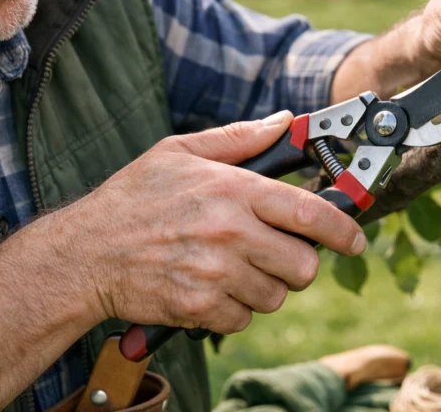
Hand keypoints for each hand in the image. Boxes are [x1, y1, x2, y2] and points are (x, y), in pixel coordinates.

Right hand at [78, 112, 365, 333]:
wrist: (84, 253)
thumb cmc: (133, 199)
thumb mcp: (180, 152)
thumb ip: (239, 139)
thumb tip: (286, 122)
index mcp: (233, 191)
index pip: (309, 213)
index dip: (344, 229)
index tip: (356, 239)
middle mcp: (230, 233)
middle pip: (303, 265)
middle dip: (297, 263)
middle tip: (275, 253)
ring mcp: (216, 274)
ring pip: (276, 295)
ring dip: (263, 286)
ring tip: (232, 268)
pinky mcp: (199, 308)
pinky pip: (244, 318)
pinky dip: (234, 309)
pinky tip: (210, 287)